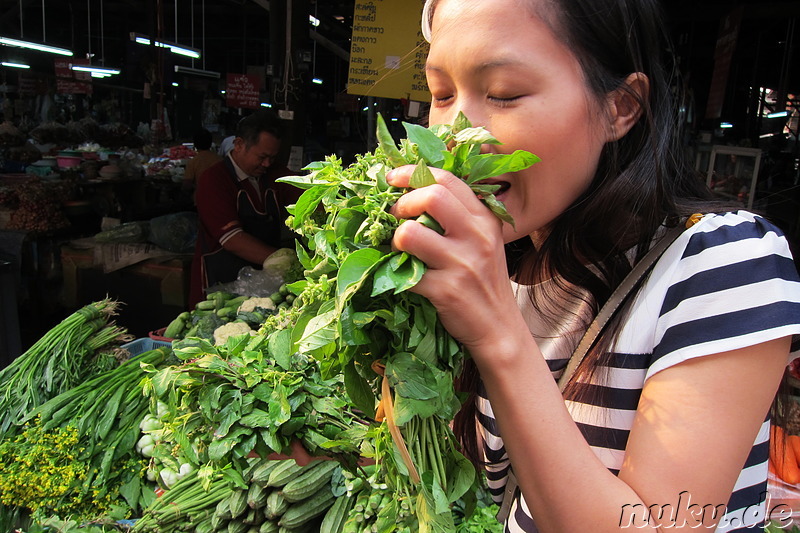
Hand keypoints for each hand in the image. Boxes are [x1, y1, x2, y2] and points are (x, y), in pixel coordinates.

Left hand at [386, 165, 520, 351]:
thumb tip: (414, 193)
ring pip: (411, 233)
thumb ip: (459, 217)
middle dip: (403, 203)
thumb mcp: (482, 242)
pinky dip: (396, 273)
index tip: (393, 179)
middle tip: (395, 217)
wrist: (499, 328)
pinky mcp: (447, 290)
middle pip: (432, 196)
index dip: (413, 174)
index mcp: (484, 219)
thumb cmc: (483, 282)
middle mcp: (477, 236)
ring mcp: (462, 263)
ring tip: (398, 249)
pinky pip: (406, 273)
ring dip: (395, 239)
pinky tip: (402, 275)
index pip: (447, 180)